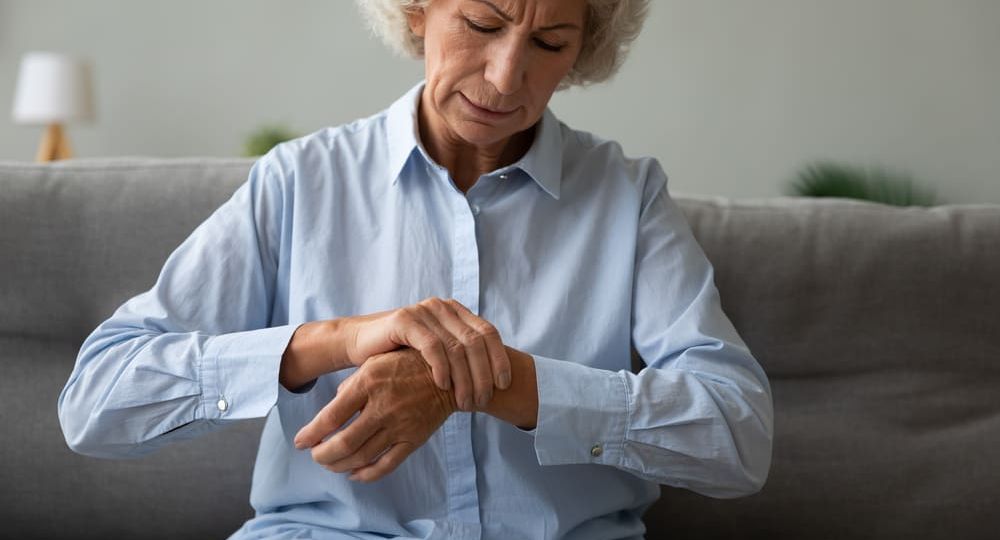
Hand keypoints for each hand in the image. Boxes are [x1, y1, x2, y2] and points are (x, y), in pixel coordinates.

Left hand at [293, 349, 455, 481]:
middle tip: (315, 455)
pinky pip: (386, 464)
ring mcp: (399, 425)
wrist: (448, 373)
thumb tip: (332, 410)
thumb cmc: (405, 364)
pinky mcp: (414, 439)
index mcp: (368, 382)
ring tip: (330, 464)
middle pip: (344, 443)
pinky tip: (354, 474)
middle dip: (323, 455)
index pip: (331, 416)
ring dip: (340, 465)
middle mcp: (382, 406)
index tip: (300, 442)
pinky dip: (367, 474)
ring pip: (362, 457)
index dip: (311, 434)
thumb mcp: (374, 362)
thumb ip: (351, 385)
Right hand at [345, 297, 510, 410]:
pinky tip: (443, 386)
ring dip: (464, 378)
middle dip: (482, 375)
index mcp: (456, 312)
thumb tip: (497, 380)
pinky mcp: (405, 320)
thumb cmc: (403, 356)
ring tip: (465, 401)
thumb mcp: (438, 354)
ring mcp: (424, 311)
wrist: (362, 346)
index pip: (489, 333)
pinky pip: (432, 346)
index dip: (499, 359)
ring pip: (456, 346)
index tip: (503, 385)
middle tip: (481, 401)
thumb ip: (462, 357)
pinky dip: (441, 368)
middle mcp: (443, 307)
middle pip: (476, 341)